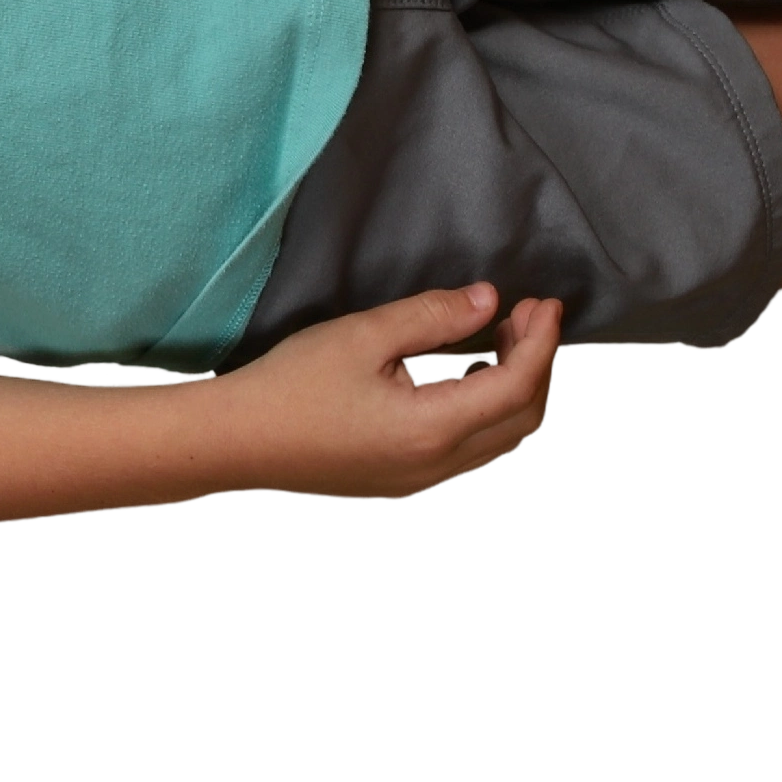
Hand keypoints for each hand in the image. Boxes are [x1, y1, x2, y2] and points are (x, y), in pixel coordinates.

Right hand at [228, 282, 565, 500]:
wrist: (237, 439)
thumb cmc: (291, 385)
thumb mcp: (363, 334)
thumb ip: (432, 315)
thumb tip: (488, 300)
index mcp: (434, 427)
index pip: (516, 384)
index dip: (539, 340)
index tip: (543, 302)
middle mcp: (437, 463)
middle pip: (521, 417)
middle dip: (534, 363)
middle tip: (524, 316)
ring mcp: (420, 479)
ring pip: (499, 438)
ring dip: (512, 389)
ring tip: (501, 340)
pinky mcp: (401, 480)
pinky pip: (470, 449)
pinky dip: (486, 410)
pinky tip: (466, 377)